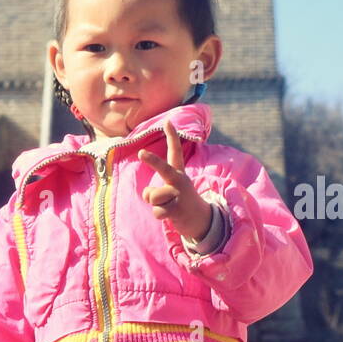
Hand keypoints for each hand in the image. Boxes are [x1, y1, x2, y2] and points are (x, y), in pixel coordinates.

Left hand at [138, 119, 210, 240]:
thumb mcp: (170, 192)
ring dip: (155, 204)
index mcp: (178, 173)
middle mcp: (179, 180)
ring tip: (167, 206)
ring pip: (152, 196)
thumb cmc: (180, 202)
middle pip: (163, 169)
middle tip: (142, 152)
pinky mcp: (178, 209)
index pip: (175, 151)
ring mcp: (179, 194)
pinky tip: (171, 215)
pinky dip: (160, 215)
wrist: (201, 220)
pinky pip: (156, 211)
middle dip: (152, 161)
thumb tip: (148, 195)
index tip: (168, 121)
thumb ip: (154, 191)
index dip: (172, 136)